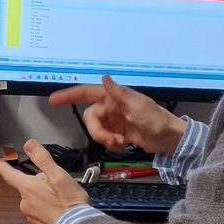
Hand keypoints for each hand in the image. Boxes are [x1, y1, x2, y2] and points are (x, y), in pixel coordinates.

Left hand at [0, 139, 92, 223]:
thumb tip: (29, 144)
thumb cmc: (69, 203)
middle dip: (39, 185)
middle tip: (56, 186)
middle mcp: (25, 203)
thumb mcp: (59, 175)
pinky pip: (40, 214)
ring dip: (44, 198)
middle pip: (27, 188)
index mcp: (28, 188)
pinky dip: (47, 211)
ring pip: (34, 201)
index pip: (10, 175)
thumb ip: (43, 159)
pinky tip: (60, 211)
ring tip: (61, 200)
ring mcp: (30, 217)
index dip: (4, 168)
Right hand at [48, 75, 185, 153]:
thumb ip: (119, 93)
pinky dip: (111, 145)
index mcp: (113, 97)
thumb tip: (105, 78)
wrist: (169, 139)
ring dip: (106, 140)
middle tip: (111, 140)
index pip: (86, 93)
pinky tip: (124, 145)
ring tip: (121, 143)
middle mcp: (111, 107)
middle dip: (98, 132)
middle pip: (90, 118)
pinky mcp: (118, 133)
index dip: (69, 95)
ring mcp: (114, 120)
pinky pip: (105, 139)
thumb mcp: (138, 105)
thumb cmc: (157, 119)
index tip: (53, 100)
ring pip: (97, 130)